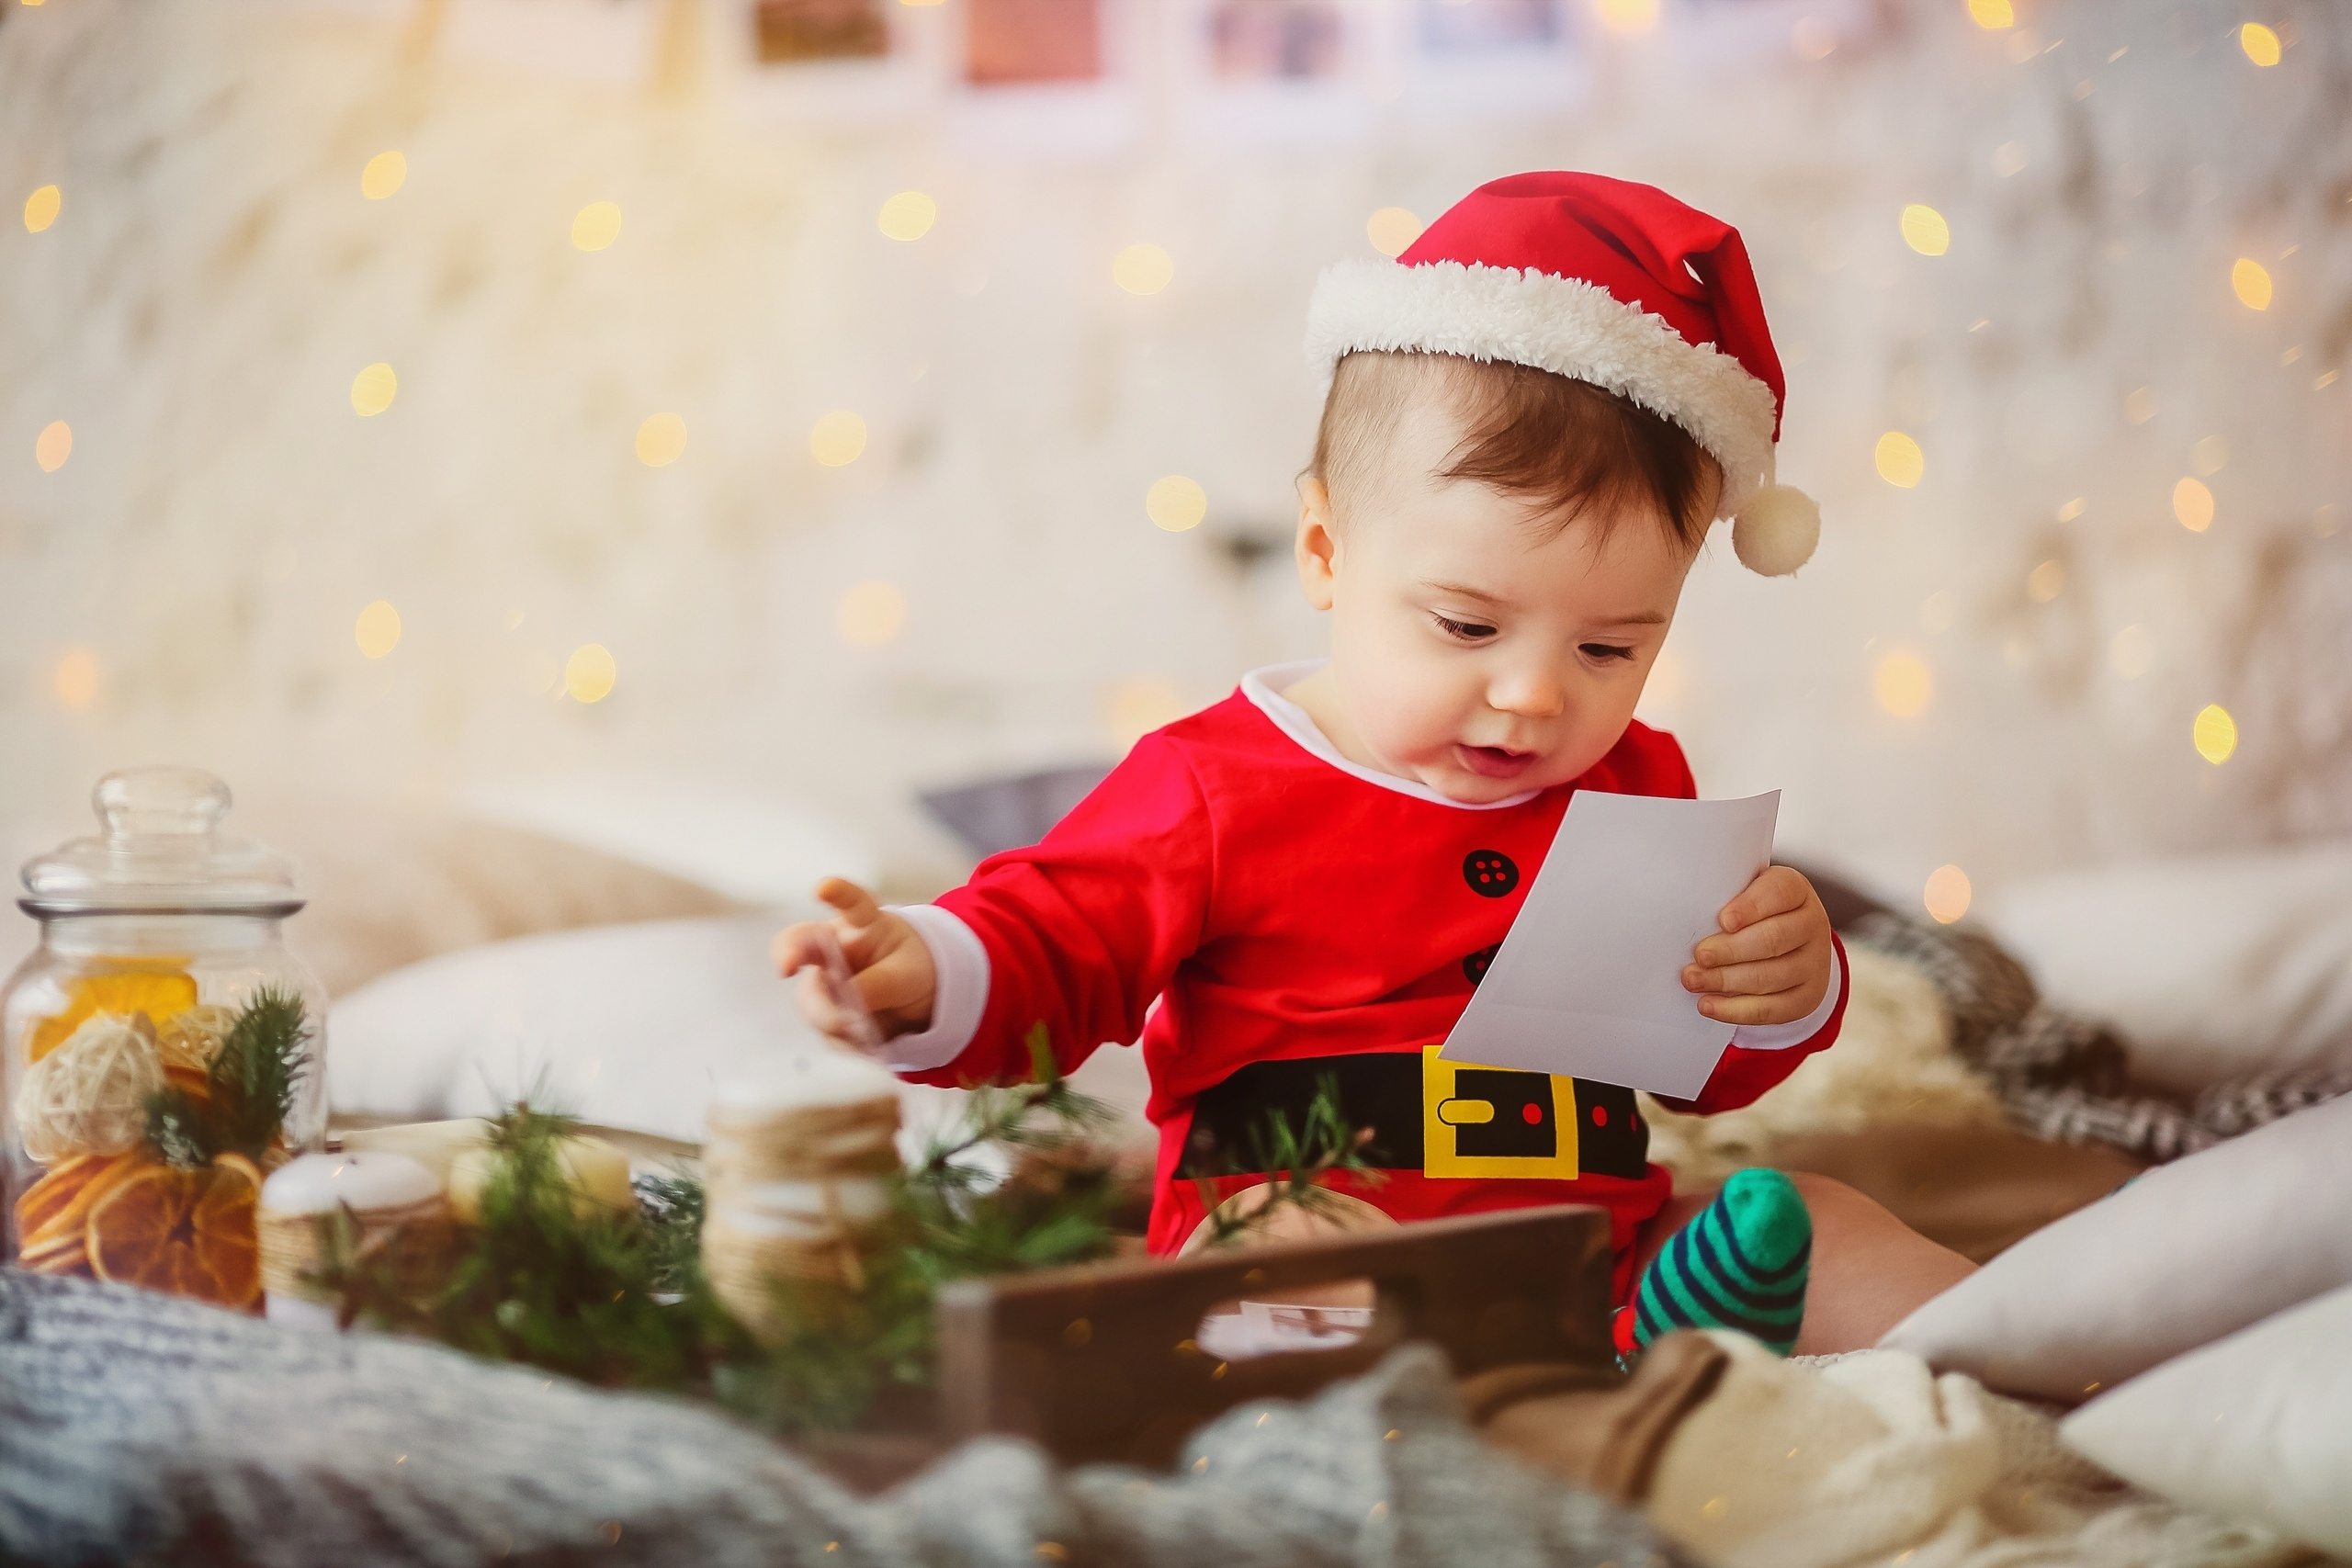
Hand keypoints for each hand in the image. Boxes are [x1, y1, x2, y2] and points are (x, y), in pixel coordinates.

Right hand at [770, 878, 938, 1046]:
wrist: (916, 1001)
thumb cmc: (913, 970)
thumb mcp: (909, 974)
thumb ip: (880, 983)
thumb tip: (849, 1000)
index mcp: (861, 925)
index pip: (851, 904)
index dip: (837, 893)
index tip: (823, 888)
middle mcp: (832, 949)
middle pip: (797, 945)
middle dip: (787, 953)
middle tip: (786, 965)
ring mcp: (823, 981)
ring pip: (809, 1000)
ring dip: (832, 1018)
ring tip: (866, 1030)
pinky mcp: (823, 1013)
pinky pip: (827, 1032)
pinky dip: (848, 1041)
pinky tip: (868, 1039)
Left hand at [1680, 865, 1832, 1027]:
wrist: (1792, 945)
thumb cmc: (1755, 912)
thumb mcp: (1746, 891)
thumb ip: (1725, 893)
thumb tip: (1686, 909)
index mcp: (1796, 890)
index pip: (1779, 892)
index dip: (1751, 907)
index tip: (1723, 920)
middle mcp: (1812, 924)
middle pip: (1774, 939)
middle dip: (1731, 950)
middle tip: (1700, 956)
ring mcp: (1814, 964)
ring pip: (1772, 976)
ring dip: (1727, 981)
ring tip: (1693, 980)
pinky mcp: (1806, 997)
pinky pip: (1772, 1009)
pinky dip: (1736, 1010)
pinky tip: (1708, 1005)